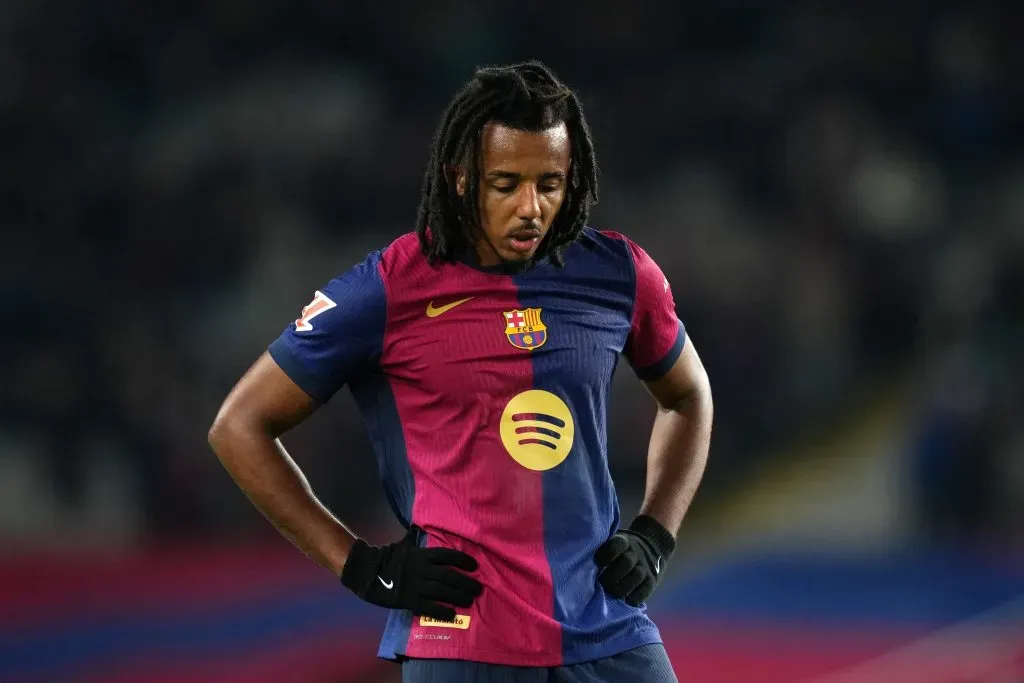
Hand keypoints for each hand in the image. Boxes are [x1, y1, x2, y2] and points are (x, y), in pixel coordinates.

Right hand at [340, 526, 482, 620]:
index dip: (463, 560)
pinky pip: (429, 607)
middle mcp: (422, 569)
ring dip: (458, 596)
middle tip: (478, 589)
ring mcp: (416, 585)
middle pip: (450, 575)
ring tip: (470, 601)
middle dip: (466, 582)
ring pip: (443, 591)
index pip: (447, 555)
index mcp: (421, 555)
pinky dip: (442, 611)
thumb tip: (418, 528)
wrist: (367, 572)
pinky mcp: (409, 600)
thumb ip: (414, 540)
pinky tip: (452, 614)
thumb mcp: (403, 544)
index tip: (475, 566)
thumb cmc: (386, 557)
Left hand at [595, 515, 674, 606]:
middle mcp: (636, 553)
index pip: (616, 545)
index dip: (606, 554)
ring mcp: (645, 566)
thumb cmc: (621, 550)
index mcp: (624, 542)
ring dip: (622, 587)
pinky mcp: (652, 580)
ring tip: (611, 594)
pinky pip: (646, 589)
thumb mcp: (613, 542)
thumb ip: (601, 550)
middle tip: (601, 584)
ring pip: (636, 576)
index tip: (597, 563)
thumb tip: (581, 563)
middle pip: (626, 562)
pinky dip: (636, 597)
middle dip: (612, 576)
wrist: (652, 548)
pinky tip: (626, 601)